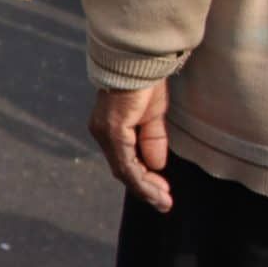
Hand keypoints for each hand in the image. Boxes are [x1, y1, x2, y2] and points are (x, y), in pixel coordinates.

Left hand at [88, 83, 173, 212]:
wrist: (138, 62)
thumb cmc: (145, 83)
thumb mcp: (153, 116)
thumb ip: (153, 140)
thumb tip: (157, 165)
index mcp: (110, 129)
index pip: (124, 161)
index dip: (143, 178)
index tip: (162, 191)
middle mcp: (102, 133)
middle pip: (123, 170)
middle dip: (145, 189)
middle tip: (164, 204)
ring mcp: (106, 133)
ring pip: (125, 171)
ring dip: (146, 189)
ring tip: (164, 202)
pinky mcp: (113, 131)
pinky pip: (127, 163)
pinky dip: (142, 178)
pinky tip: (156, 188)